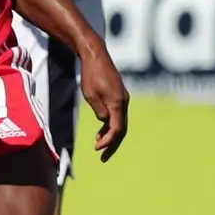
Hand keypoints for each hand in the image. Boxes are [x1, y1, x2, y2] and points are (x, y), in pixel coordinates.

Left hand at [79, 43, 130, 160]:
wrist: (96, 56)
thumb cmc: (91, 75)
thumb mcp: (90, 95)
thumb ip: (99, 111)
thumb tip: (104, 122)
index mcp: (118, 103)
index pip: (117, 129)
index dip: (108, 142)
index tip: (97, 149)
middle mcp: (124, 102)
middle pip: (122, 129)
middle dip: (112, 144)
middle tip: (103, 158)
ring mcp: (123, 98)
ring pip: (120, 123)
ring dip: (111, 136)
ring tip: (99, 146)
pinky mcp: (119, 96)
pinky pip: (118, 115)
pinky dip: (110, 126)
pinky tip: (100, 131)